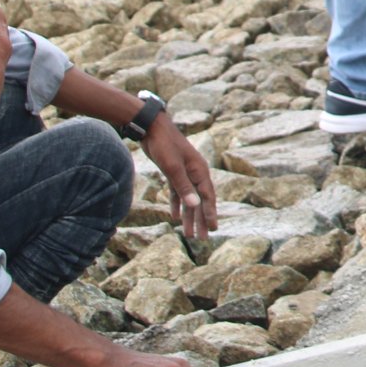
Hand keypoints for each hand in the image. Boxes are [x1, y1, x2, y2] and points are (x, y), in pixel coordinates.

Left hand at [142, 117, 216, 239]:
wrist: (152, 128)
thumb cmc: (164, 146)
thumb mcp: (173, 168)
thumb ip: (184, 187)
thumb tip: (195, 205)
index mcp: (199, 171)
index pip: (208, 197)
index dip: (210, 214)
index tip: (213, 229)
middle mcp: (195, 173)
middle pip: (200, 200)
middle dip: (201, 220)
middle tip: (203, 238)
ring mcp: (185, 172)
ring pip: (189, 199)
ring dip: (189, 216)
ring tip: (189, 234)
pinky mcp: (173, 172)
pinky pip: (178, 193)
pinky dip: (178, 205)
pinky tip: (175, 216)